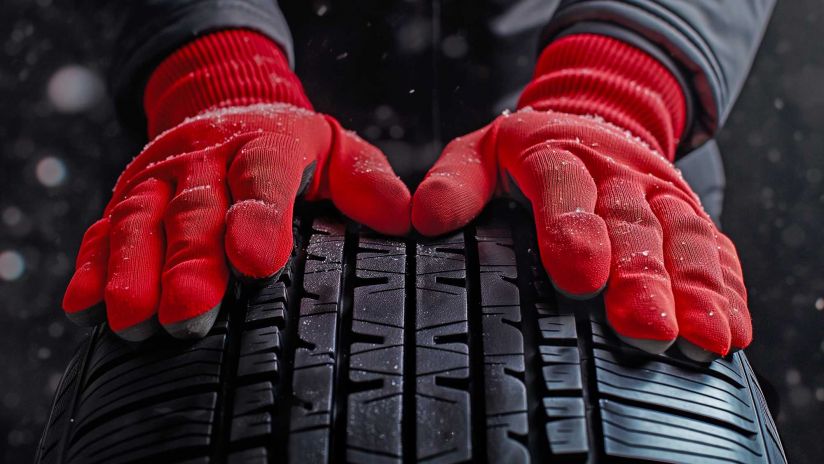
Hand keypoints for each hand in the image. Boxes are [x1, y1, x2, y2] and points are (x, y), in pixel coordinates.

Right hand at [62, 31, 409, 339]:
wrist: (227, 105)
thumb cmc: (293, 147)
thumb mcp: (338, 151)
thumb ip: (367, 182)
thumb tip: (404, 218)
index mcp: (267, 144)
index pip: (263, 177)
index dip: (258, 217)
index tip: (256, 262)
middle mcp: (207, 158)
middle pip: (195, 209)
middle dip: (189, 262)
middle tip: (189, 312)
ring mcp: (161, 177)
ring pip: (141, 221)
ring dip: (133, 270)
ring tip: (134, 320)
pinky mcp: (127, 195)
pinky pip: (103, 228)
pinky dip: (92, 265)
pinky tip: (84, 303)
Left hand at [412, 35, 750, 360]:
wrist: (591, 115)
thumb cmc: (527, 151)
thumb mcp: (480, 154)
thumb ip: (455, 184)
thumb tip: (424, 218)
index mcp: (554, 151)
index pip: (564, 186)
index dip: (573, 229)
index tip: (579, 277)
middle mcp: (614, 169)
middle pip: (631, 221)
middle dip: (642, 276)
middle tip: (646, 326)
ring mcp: (658, 191)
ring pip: (682, 236)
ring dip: (696, 288)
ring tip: (702, 336)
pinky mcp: (688, 212)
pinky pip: (715, 246)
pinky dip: (727, 287)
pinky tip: (732, 326)